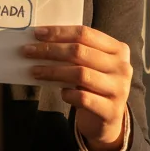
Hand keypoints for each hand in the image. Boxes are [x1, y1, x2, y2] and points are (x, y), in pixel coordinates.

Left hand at [24, 25, 132, 150]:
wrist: (108, 118)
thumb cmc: (93, 85)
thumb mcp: (90, 64)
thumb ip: (74, 52)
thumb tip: (40, 41)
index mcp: (118, 49)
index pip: (85, 34)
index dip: (59, 32)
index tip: (37, 33)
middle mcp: (122, 67)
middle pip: (80, 52)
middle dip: (50, 50)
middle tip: (28, 51)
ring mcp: (119, 89)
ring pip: (80, 73)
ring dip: (53, 71)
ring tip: (34, 71)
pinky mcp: (111, 110)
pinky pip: (84, 98)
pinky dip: (68, 94)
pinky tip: (61, 93)